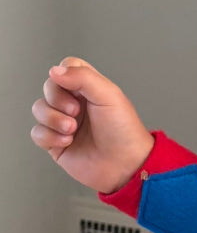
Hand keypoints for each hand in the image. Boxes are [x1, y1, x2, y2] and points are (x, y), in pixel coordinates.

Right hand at [30, 57, 153, 193]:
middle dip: (58, 100)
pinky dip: (49, 137)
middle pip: (49, 87)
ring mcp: (64, 121)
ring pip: (39, 109)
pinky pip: (36, 132)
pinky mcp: (54, 141)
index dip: (65, 74)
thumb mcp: (108, 96)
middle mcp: (76, 102)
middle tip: (76, 111)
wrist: (123, 165)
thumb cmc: (124, 131)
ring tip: (72, 129)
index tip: (73, 87)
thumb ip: (83, 78)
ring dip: (53, 119)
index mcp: (91, 87)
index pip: (67, 67)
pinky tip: (67, 141)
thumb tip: (55, 70)